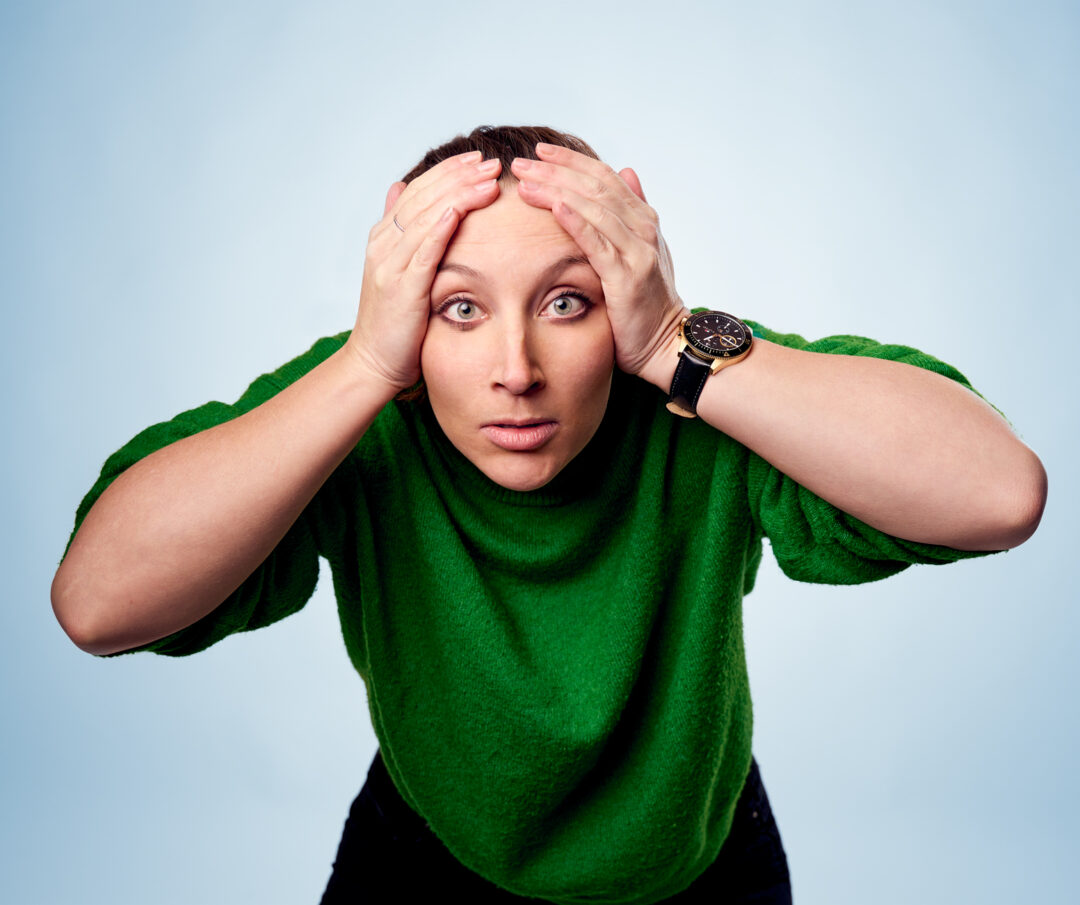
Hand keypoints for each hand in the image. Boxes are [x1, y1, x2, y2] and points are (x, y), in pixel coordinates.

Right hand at [344, 151, 502, 392]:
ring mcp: (390, 266)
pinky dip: (438, 229)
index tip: (477, 159)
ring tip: (488, 179)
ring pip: (425, 218)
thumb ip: (399, 230)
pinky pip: (422, 253)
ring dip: (458, 195)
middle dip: (459, 176)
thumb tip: (398, 187)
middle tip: (490, 162)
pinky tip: (457, 211)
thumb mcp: (396, 270)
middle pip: (423, 197)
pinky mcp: (401, 289)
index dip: (448, 172)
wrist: (374, 362)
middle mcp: (383, 245)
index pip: (418, 191)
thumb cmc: (394, 322)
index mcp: (384, 238)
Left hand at [510, 144, 686, 378]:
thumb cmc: (646, 302)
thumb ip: (633, 211)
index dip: (570, 161)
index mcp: (642, 219)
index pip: (603, 177)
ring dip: (556, 191)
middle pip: (594, 187)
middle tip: (520, 164)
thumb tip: (627, 171)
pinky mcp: (627, 278)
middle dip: (555, 172)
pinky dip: (577, 222)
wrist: (664, 343)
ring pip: (594, 209)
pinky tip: (555, 207)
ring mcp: (637, 252)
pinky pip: (598, 244)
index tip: (539, 152)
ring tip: (525, 183)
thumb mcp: (642, 250)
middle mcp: (642, 229)